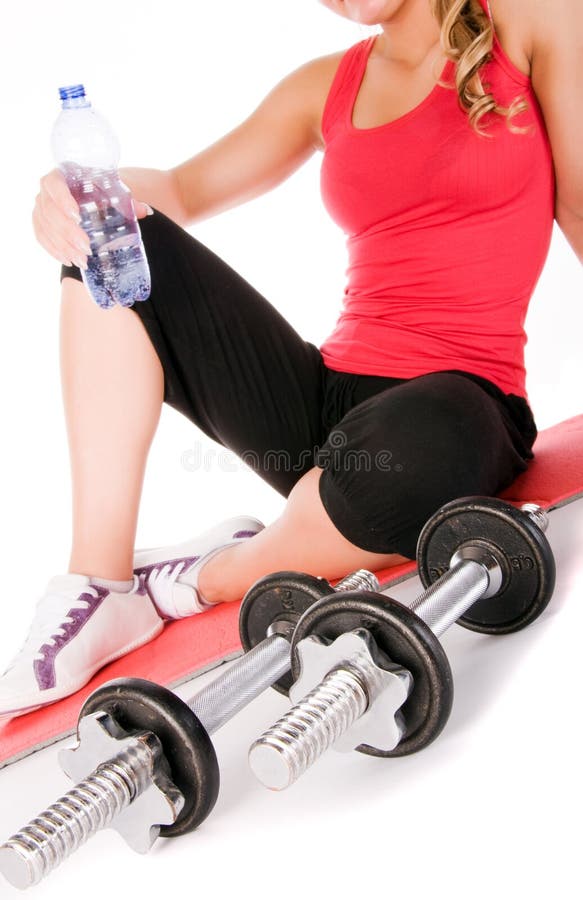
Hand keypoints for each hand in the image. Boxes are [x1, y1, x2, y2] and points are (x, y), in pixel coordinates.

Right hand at [32, 168, 153, 268]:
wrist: (92, 193)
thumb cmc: (103, 190)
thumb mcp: (115, 192)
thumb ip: (129, 201)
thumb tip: (145, 211)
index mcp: (63, 174)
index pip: (55, 184)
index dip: (62, 200)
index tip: (77, 216)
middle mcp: (47, 189)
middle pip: (49, 211)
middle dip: (67, 232)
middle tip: (87, 247)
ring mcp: (41, 205)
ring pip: (45, 227)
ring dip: (62, 246)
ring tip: (81, 260)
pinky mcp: (40, 221)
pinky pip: (41, 237)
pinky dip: (53, 250)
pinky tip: (68, 260)